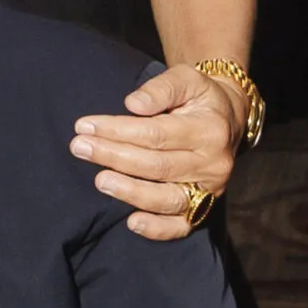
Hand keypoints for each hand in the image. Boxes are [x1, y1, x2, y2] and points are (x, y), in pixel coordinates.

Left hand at [69, 62, 247, 240]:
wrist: (228, 119)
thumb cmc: (198, 97)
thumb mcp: (186, 78)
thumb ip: (160, 88)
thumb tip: (133, 104)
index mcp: (209, 130)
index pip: (156, 134)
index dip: (118, 131)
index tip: (84, 126)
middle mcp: (213, 164)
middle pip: (158, 165)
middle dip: (114, 156)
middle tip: (79, 147)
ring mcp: (210, 190)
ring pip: (168, 198)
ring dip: (130, 192)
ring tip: (100, 180)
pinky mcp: (204, 207)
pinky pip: (182, 225)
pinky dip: (158, 229)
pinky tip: (132, 223)